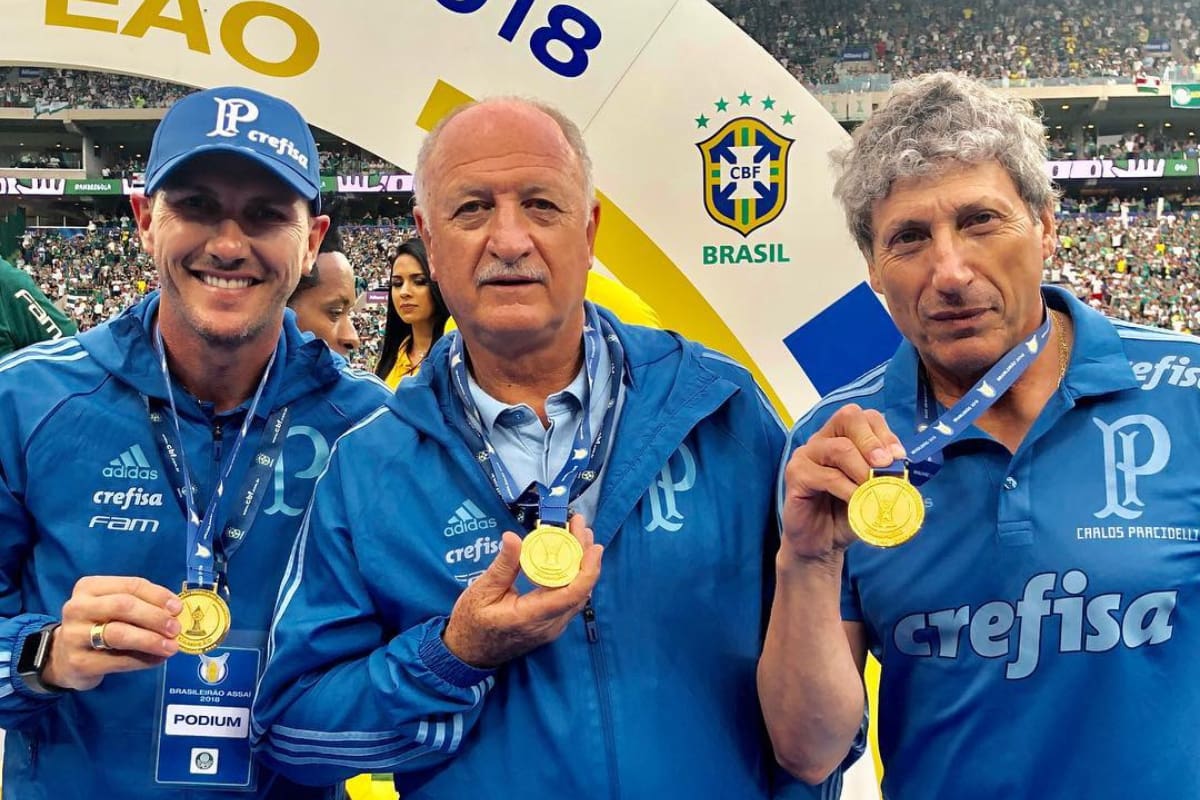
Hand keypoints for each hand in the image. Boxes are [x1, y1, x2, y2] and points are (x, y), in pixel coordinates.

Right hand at [42, 576, 182, 690]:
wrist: (62, 657)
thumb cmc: (97, 625)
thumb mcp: (112, 607)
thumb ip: (140, 604)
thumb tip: (175, 612)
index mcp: (89, 587)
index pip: (130, 585)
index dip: (158, 596)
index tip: (177, 608)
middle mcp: (77, 608)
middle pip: (124, 606)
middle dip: (155, 617)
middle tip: (176, 629)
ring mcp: (74, 635)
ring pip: (119, 634)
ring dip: (151, 640)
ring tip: (171, 647)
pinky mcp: (79, 662)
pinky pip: (117, 660)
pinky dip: (142, 660)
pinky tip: (156, 660)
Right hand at [442, 514, 602, 668]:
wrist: (468, 654)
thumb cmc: (471, 623)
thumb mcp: (481, 591)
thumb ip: (502, 566)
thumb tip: (513, 537)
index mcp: (531, 617)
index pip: (571, 595)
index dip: (588, 569)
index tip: (593, 545)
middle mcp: (549, 625)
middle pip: (579, 590)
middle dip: (585, 556)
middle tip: (581, 527)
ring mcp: (552, 628)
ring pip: (577, 595)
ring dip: (581, 565)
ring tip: (578, 536)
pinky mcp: (550, 625)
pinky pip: (569, 600)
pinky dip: (573, 576)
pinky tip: (569, 557)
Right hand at [780, 404, 905, 561]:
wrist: (821, 543)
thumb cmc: (847, 513)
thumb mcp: (873, 491)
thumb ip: (886, 476)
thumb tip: (904, 468)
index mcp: (842, 436)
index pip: (864, 416)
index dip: (884, 433)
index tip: (898, 458)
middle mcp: (822, 439)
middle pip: (848, 417)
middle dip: (873, 442)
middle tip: (885, 466)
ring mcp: (806, 455)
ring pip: (839, 448)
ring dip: (863, 470)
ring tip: (874, 490)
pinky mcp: (795, 475)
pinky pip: (827, 476)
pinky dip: (848, 490)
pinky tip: (857, 502)